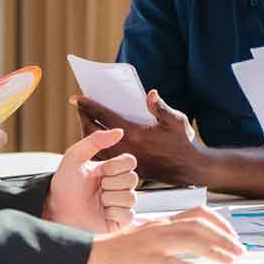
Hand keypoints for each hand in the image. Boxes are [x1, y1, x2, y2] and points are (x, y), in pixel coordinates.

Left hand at [41, 127, 140, 233]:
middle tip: (97, 188)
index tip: (99, 172)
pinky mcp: (120, 221)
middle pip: (133, 179)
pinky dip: (113, 213)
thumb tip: (119, 131)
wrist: (56, 210)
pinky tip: (102, 213)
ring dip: (110, 199)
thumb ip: (95, 141)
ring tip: (97, 201)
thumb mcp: (74, 156)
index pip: (130, 161)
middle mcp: (119, 186)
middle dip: (111, 183)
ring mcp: (121, 203)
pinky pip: (128, 214)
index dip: (114, 166)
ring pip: (131, 197)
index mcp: (112, 170)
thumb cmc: (64, 185)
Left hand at [73, 90, 206, 187]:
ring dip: (88, 133)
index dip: (88, 106)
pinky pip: (104, 157)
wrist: (188, 169)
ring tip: (86, 121)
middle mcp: (125, 147)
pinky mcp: (125, 168)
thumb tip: (150, 94)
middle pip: (93, 131)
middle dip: (83, 117)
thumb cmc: (183, 143)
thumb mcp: (177, 121)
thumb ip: (161, 107)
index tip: (76, 98)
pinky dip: (97, 147)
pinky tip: (98, 140)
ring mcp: (124, 159)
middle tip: (79, 108)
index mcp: (134, 133)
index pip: (103, 116)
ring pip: (96, 146)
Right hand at [84, 207, 244, 263]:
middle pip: (200, 226)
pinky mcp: (144, 261)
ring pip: (190, 240)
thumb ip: (170, 235)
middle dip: (224, 237)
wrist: (94, 256)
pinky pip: (170, 262)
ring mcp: (152, 244)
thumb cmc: (122, 251)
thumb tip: (196, 240)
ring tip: (228, 260)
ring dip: (214, 250)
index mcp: (163, 223)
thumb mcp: (149, 237)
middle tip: (239, 251)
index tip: (233, 236)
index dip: (220, 223)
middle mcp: (160, 229)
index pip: (198, 214)